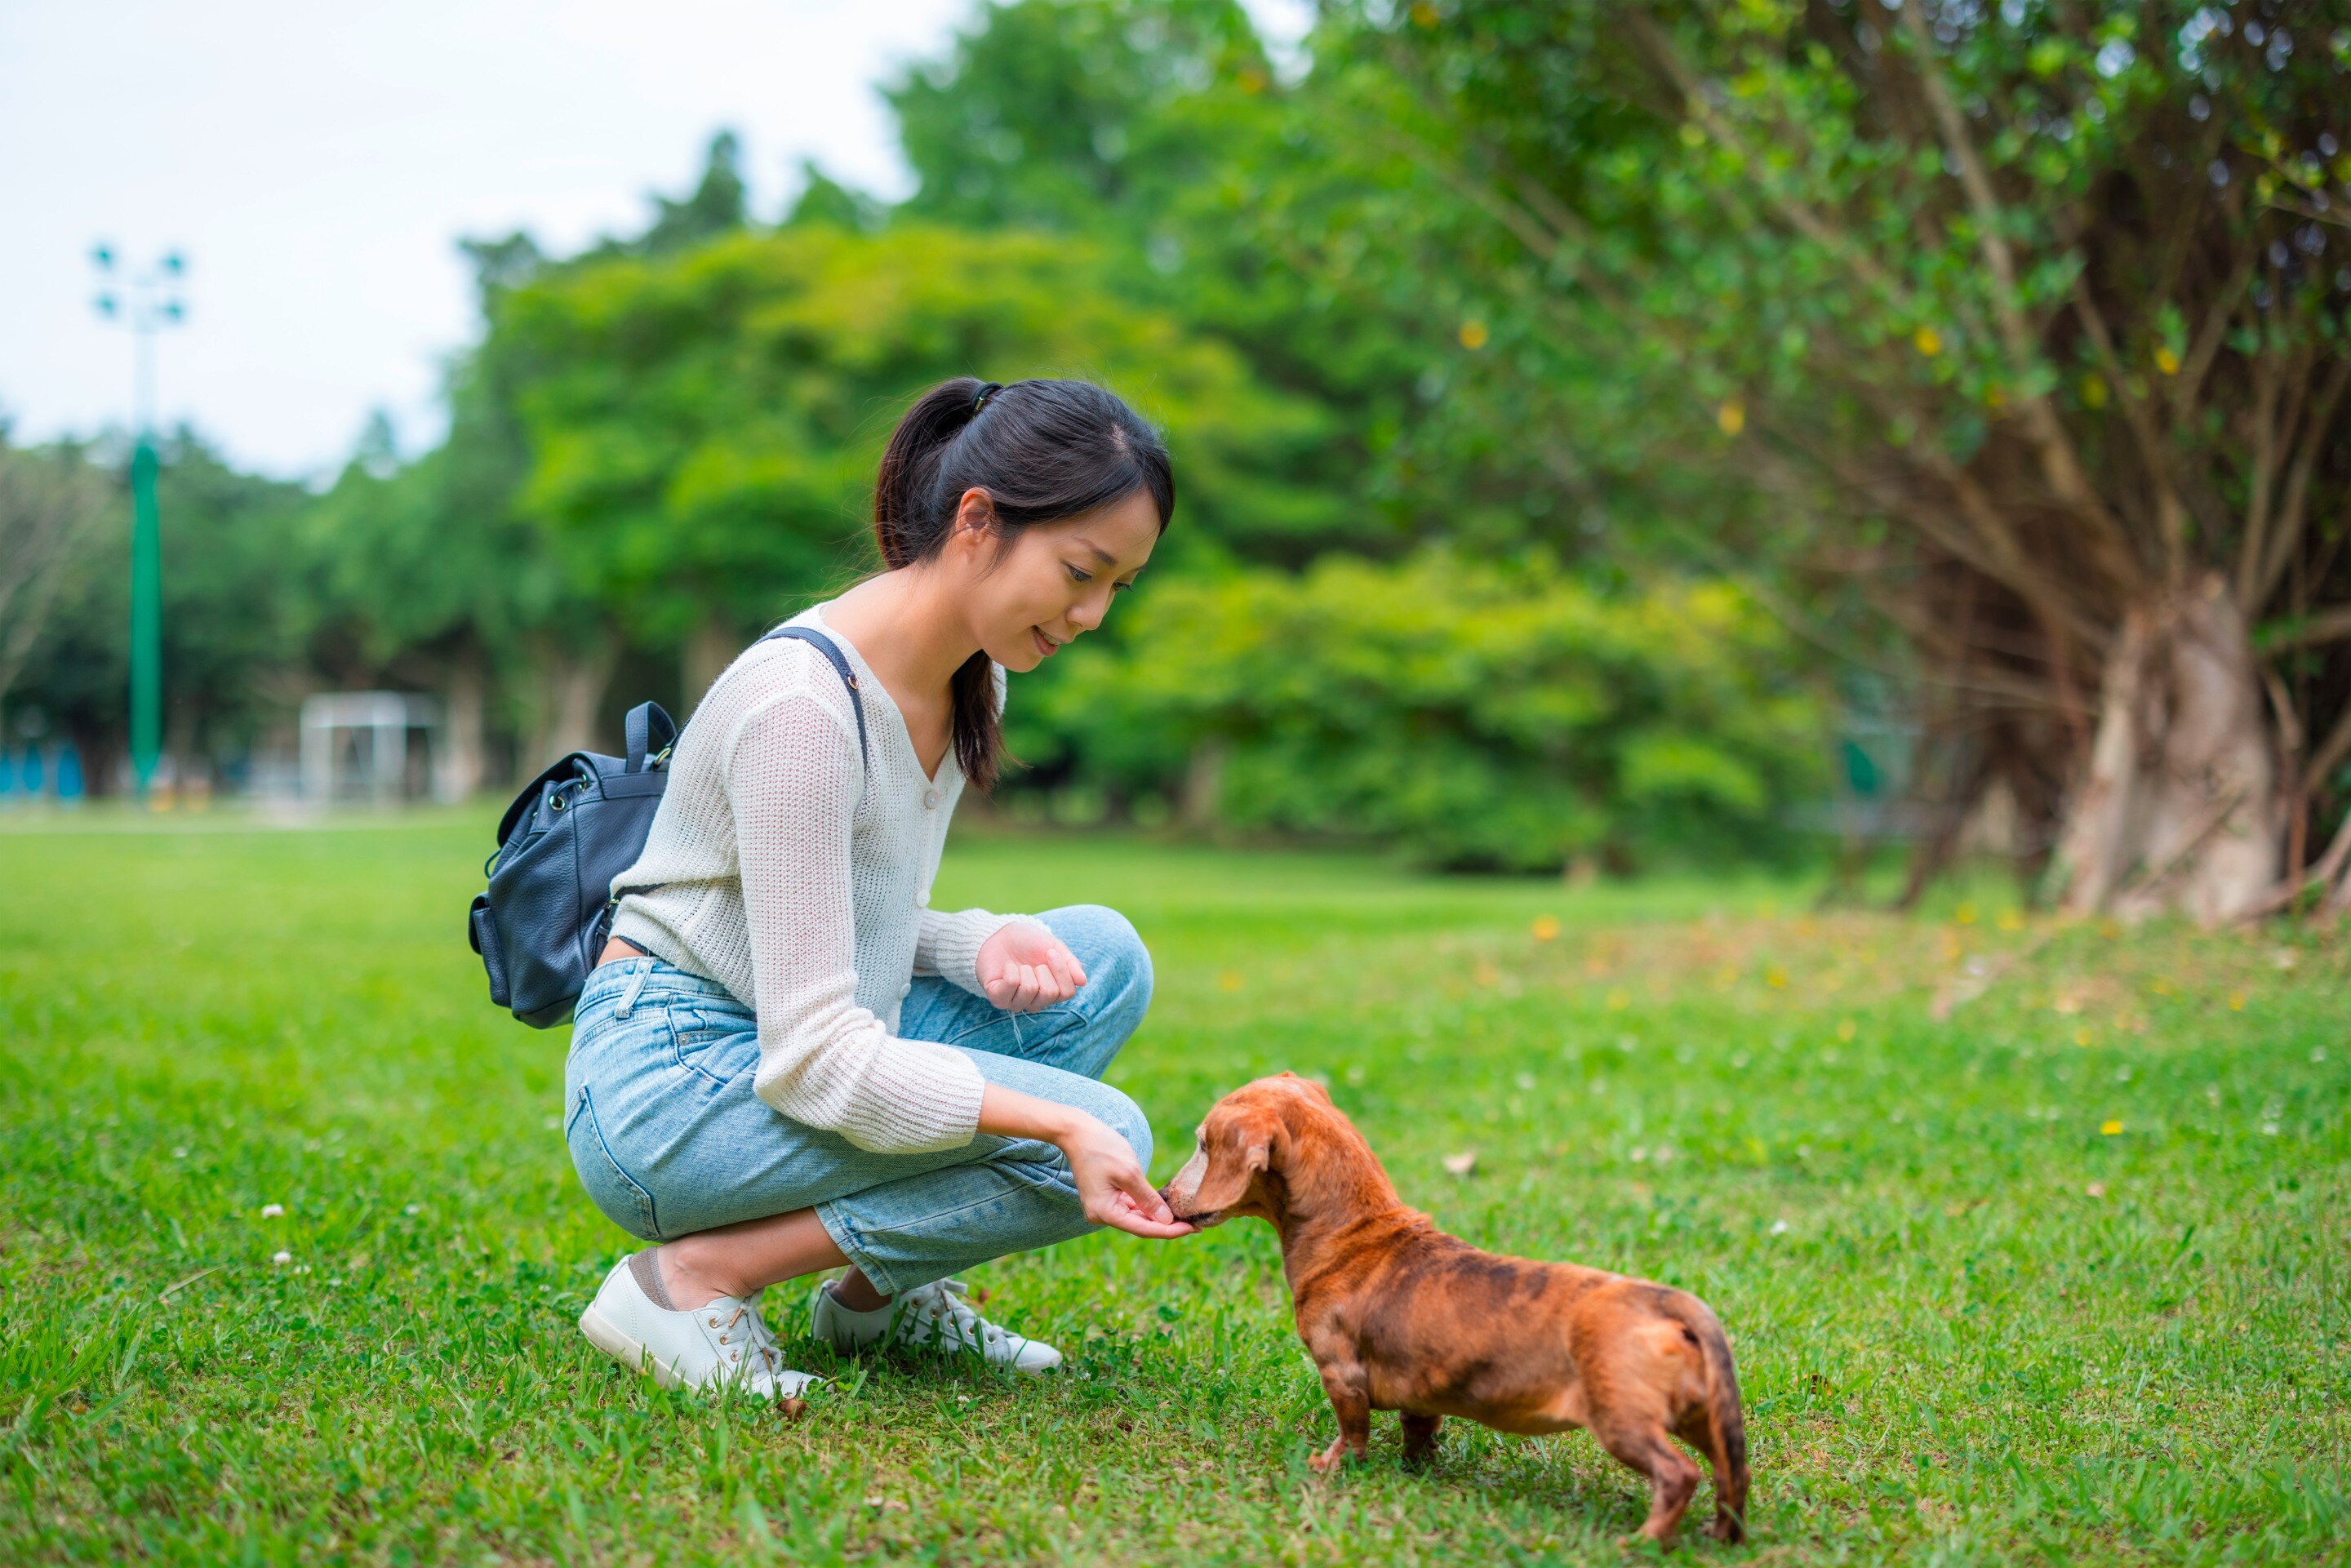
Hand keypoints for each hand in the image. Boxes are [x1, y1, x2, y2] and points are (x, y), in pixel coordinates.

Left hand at [977, 922, 1085, 1013]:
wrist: (1001, 933)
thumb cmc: (1029, 943)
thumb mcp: (1054, 947)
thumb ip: (1070, 964)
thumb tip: (1083, 981)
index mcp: (1053, 991)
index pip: (1068, 992)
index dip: (1061, 970)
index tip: (1050, 953)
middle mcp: (1036, 1001)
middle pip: (1049, 993)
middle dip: (1042, 969)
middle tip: (1033, 962)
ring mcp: (1016, 1002)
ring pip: (1029, 990)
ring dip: (1025, 970)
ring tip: (1019, 965)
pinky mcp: (998, 998)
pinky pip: (1009, 986)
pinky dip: (1010, 970)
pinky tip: (1007, 967)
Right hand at [1057, 1111, 1195, 1240]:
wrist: (1077, 1132)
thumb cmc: (1102, 1148)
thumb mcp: (1129, 1172)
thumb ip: (1148, 1199)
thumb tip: (1166, 1221)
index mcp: (1104, 1212)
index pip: (1143, 1228)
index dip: (1169, 1231)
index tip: (1193, 1229)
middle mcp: (1102, 1214)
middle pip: (1141, 1225)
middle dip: (1167, 1225)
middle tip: (1196, 1225)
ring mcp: (1103, 1207)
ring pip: (1137, 1217)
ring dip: (1159, 1217)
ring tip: (1186, 1217)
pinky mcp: (1107, 1197)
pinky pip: (1132, 1207)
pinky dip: (1149, 1206)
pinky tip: (1168, 1207)